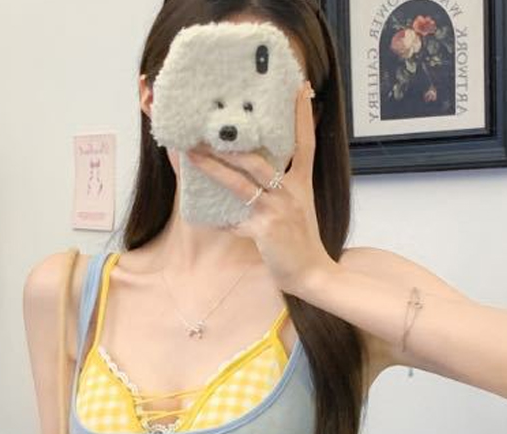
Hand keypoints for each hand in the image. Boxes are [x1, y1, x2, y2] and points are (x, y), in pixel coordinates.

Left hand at [185, 80, 335, 296]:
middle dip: (231, 143)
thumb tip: (250, 179)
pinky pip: (234, 220)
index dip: (302, 115)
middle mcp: (291, 191)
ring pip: (242, 182)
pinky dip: (219, 219)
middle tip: (208, 128)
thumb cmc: (302, 242)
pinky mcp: (266, 229)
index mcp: (301, 184)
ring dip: (214, 167)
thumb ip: (279, 191)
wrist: (312, 273)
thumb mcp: (298, 209)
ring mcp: (278, 210)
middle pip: (259, 158)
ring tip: (193, 154)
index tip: (300, 87)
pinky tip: (204, 216)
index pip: (305, 142)